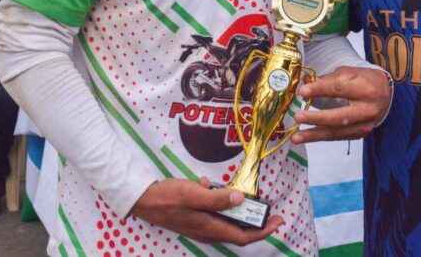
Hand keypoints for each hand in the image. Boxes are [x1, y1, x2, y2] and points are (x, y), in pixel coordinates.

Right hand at [130, 177, 282, 245]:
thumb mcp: (193, 193)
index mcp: (210, 228)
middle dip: (254, 219)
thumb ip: (216, 198)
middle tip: (266, 205)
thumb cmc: (167, 197)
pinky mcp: (194, 217)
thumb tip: (240, 199)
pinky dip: (216, 200)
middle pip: (237, 230)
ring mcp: (200, 225)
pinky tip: (207, 185)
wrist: (142, 200)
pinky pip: (212, 212)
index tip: (278, 221)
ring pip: (225, 221)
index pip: (243, 236)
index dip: (263, 231)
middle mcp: (207, 231)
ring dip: (234, 208)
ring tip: (236, 191)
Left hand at [291, 66, 391, 142]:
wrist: (385, 94)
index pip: (339, 89)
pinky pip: (338, 137)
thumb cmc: (363, 80)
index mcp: (366, 88)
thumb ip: (328, 79)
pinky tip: (307, 137)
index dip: (320, 90)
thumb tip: (305, 83)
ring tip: (296, 137)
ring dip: (314, 135)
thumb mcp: (348, 72)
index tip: (302, 91)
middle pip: (340, 116)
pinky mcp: (361, 134)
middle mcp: (368, 109)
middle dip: (317, 118)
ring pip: (337, 132)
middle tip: (298, 117)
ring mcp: (365, 124)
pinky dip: (321, 137)